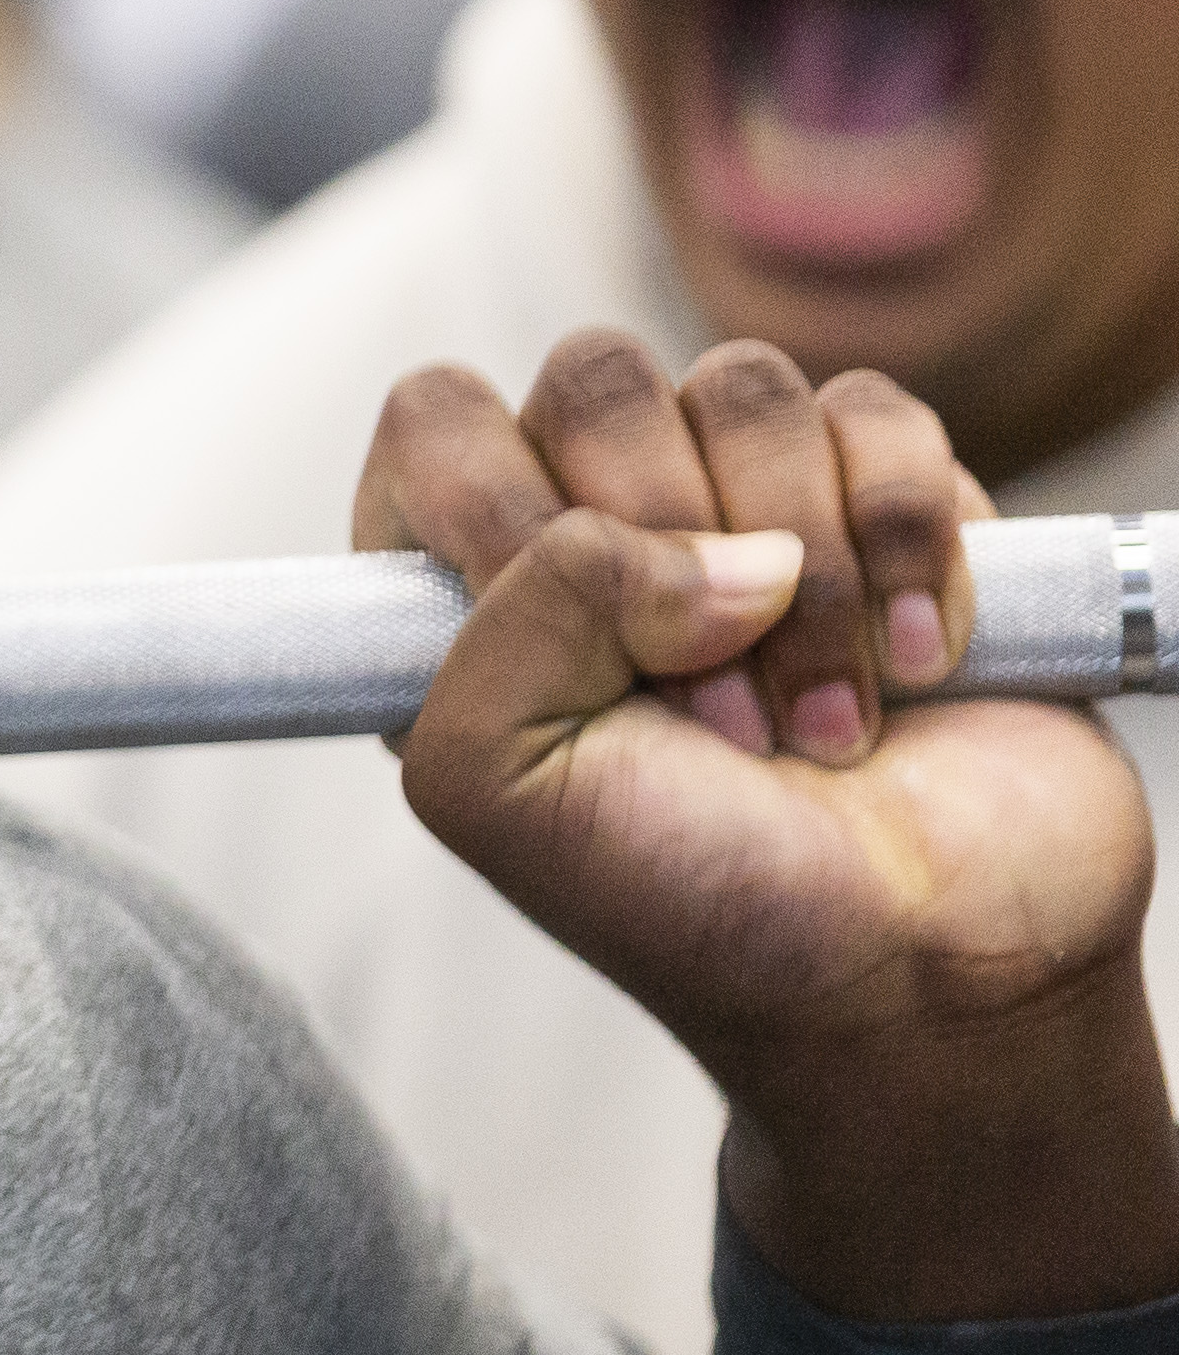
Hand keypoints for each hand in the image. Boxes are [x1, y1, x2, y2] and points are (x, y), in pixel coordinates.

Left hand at [364, 334, 1178, 1325]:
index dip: (503, 511)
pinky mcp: (894, 505)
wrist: (914, 976)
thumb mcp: (497, 785)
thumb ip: (520, 617)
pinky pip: (882, 418)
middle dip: (660, 547)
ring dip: (800, 579)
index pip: (436, 420)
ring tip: (818, 725)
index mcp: (466, 583)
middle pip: (593, 377)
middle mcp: (597, 525)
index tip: (580, 663)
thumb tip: (712, 549)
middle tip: (711, 715)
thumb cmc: (688, 901)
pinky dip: (907, 547)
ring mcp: (749, 505)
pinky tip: (918, 665)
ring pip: (744, 387)